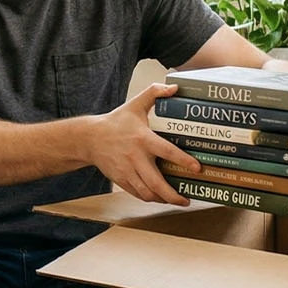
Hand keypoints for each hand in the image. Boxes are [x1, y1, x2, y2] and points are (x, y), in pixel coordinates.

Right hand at [91, 84, 198, 205]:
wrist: (89, 138)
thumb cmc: (116, 121)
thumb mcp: (135, 104)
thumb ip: (154, 93)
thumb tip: (174, 88)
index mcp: (142, 138)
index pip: (166, 151)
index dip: (183, 160)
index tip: (197, 168)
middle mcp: (135, 157)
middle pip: (156, 182)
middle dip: (173, 195)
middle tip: (187, 200)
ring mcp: (127, 170)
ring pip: (147, 192)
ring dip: (163, 199)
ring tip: (176, 200)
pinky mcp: (120, 179)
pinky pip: (137, 194)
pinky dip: (150, 198)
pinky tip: (159, 197)